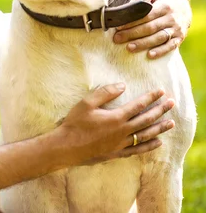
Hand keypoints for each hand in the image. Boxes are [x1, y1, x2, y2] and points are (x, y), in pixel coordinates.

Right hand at [56, 83, 174, 165]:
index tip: (161, 91)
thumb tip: (122, 85)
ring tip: (171, 123)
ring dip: (160, 128)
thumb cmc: (75, 123)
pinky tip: (158, 142)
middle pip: (146, 119)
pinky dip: (149, 145)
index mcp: (116, 117)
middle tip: (172, 103)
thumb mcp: (86, 103)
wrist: (67, 147)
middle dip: (160, 110)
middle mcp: (122, 131)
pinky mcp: (117, 153)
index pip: (138, 105)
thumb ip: (105, 93)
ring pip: (146, 135)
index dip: (150, 97)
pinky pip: (138, 149)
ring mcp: (121, 143)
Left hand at [113, 0, 191, 58]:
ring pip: (158, 38)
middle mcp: (171, 18)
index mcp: (164, 6)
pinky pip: (170, 46)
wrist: (184, 7)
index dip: (132, 22)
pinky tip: (149, 55)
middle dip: (132, 34)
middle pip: (150, 28)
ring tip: (128, 48)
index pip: (146, 15)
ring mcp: (176, 29)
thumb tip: (138, 1)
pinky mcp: (179, 38)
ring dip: (143, 44)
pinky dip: (161, 51)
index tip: (119, 26)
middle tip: (117, 38)